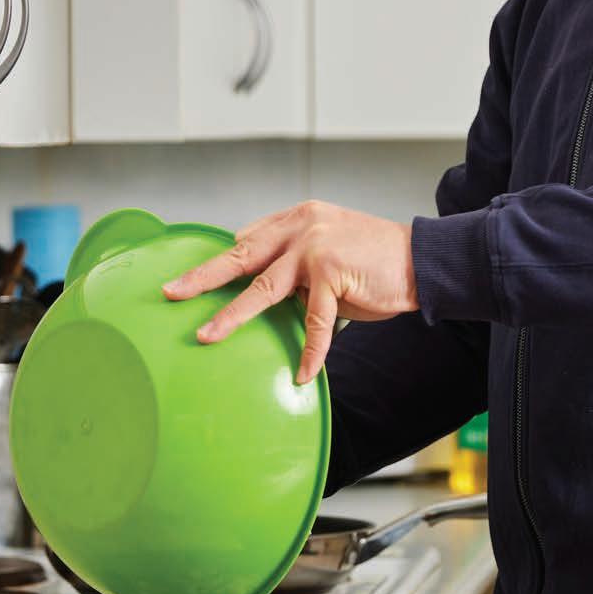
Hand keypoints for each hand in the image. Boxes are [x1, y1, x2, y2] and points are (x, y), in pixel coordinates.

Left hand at [161, 201, 417, 383]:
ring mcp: (315, 249)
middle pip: (240, 255)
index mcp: (297, 218)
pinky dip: (310, 351)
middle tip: (170, 293)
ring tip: (207, 336)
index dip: (223, 261)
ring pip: (262, 288)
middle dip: (202, 276)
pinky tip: (303, 375)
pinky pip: (314, 322)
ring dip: (232, 316)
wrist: (423, 261)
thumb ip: (296, 267)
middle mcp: (301, 227)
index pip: (248, 238)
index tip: (194, 278)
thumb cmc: (375, 262)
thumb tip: (264, 295)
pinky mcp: (333, 274)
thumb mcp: (330, 251)